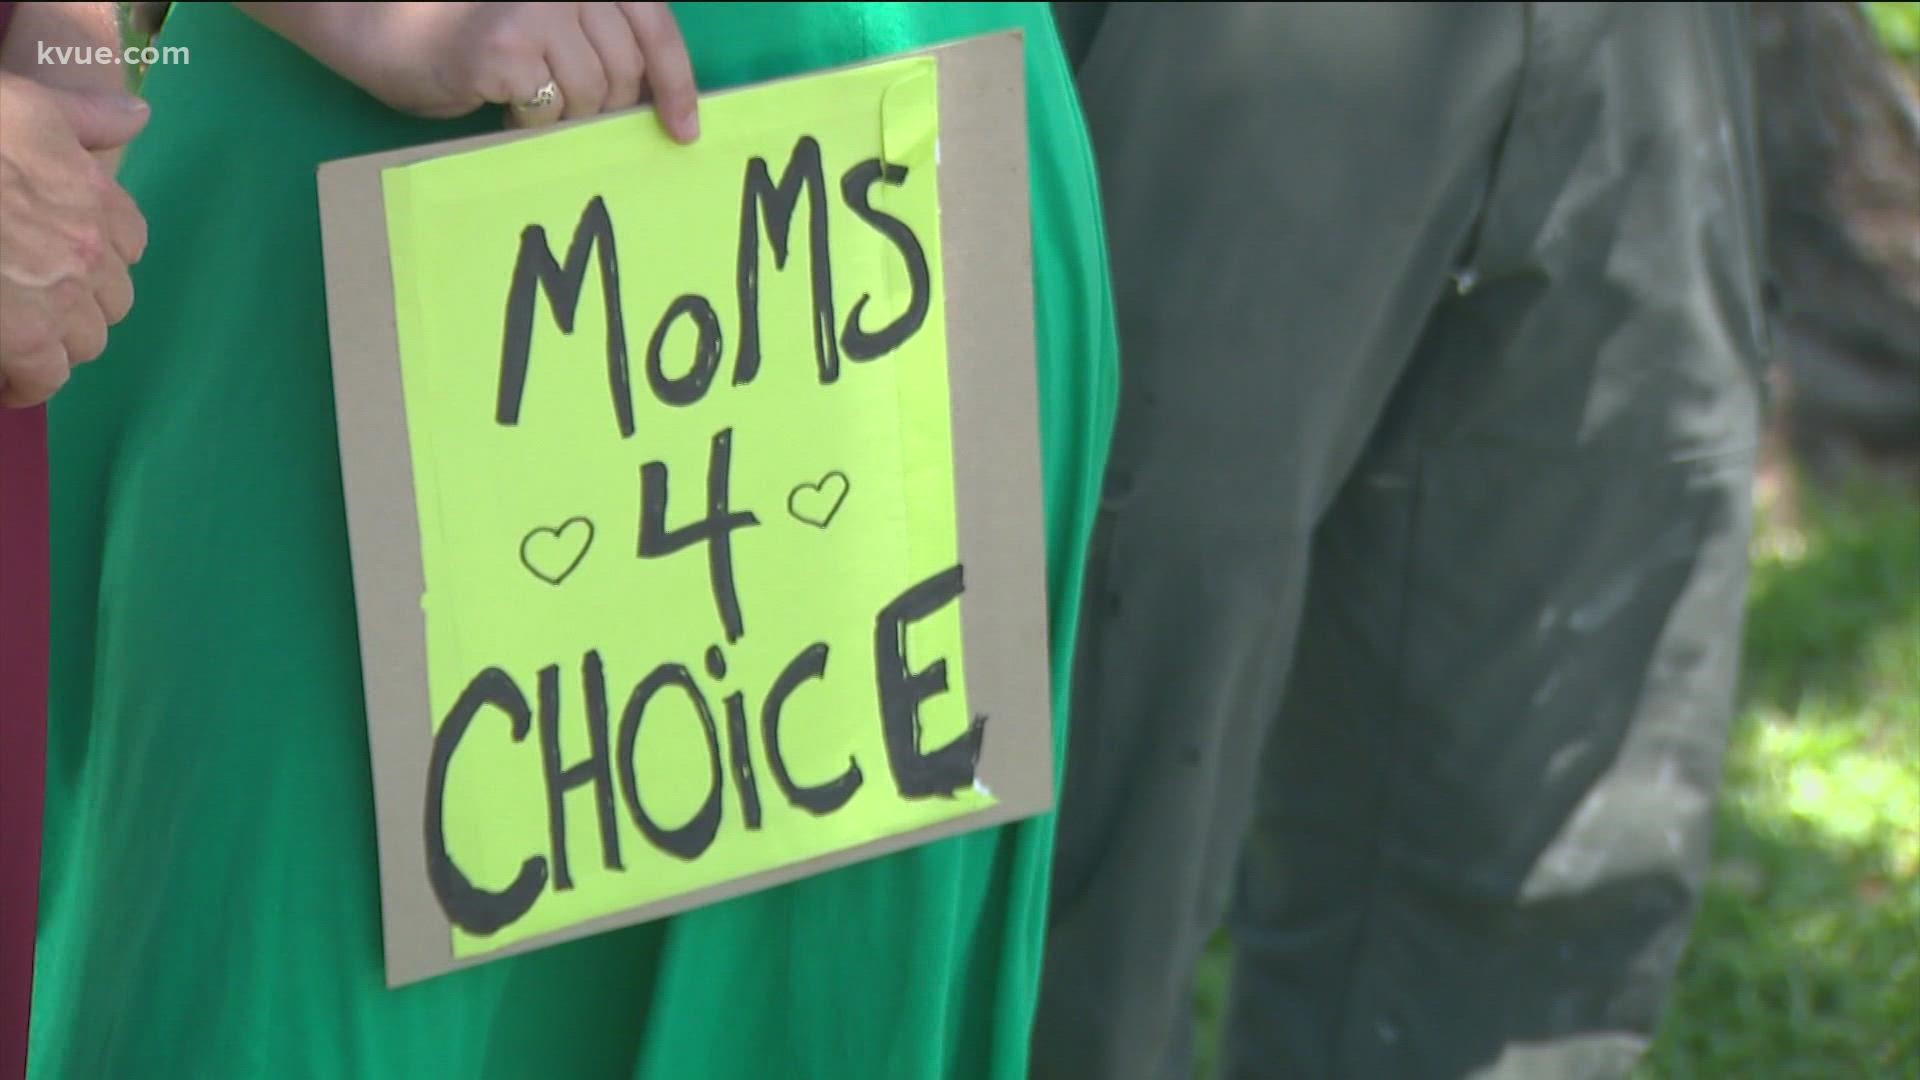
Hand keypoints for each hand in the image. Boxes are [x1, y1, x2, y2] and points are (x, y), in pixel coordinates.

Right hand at [0, 72, 149, 407]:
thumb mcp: (19, 104)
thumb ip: (81, 114)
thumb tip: (140, 117)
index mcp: (91, 191)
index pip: (128, 239)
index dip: (96, 254)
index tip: (60, 258)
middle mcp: (89, 247)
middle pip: (111, 298)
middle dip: (76, 302)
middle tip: (27, 300)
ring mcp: (62, 295)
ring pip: (85, 341)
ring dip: (54, 342)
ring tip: (13, 332)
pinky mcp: (26, 338)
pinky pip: (45, 377)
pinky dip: (25, 382)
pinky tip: (3, 377)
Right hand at [243, 3, 699, 140]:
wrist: (375, 20)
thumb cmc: (464, 26)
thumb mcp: (548, 16)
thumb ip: (596, 33)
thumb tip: (653, 99)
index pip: (654, 25)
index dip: (676, 83)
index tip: (685, 130)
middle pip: (624, 70)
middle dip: (606, 106)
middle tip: (566, 110)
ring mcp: (536, 11)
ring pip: (590, 94)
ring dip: (566, 115)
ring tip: (526, 99)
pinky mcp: (505, 49)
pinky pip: (548, 111)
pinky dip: (531, 123)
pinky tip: (502, 104)